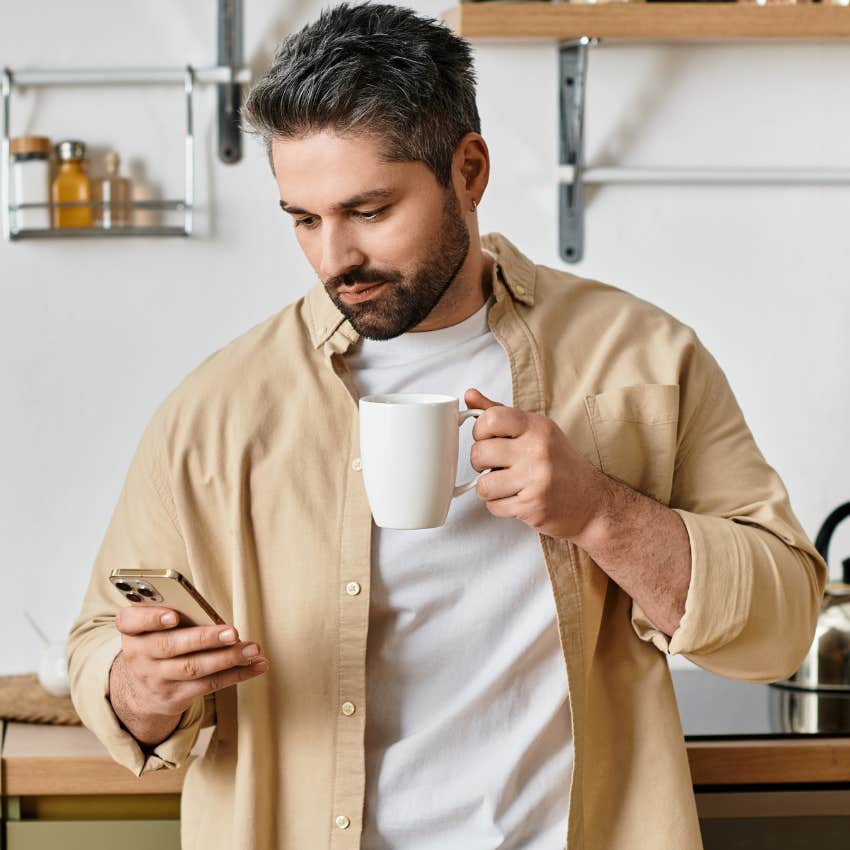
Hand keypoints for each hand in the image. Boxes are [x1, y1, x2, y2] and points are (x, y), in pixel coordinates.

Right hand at [112, 605, 268, 721]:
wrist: (140, 690)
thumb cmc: (156, 641)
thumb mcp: (151, 626)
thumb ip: (170, 613)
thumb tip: (208, 611)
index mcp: (131, 631)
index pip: (132, 621)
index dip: (152, 618)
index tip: (174, 615)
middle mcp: (140, 656)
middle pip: (171, 646)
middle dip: (204, 638)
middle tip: (233, 632)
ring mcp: (157, 679)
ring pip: (194, 668)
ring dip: (228, 658)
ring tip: (252, 649)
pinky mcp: (175, 697)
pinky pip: (209, 685)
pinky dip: (236, 674)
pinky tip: (256, 665)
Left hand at [465, 388, 608, 539]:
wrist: (593, 502)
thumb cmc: (561, 464)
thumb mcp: (536, 431)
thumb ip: (501, 414)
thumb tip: (469, 395)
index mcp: (538, 427)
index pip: (491, 418)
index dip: (480, 430)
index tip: (487, 438)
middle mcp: (537, 451)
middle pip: (480, 453)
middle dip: (481, 462)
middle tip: (496, 465)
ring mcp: (536, 480)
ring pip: (483, 484)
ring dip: (489, 487)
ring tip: (507, 483)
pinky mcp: (532, 507)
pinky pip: (493, 506)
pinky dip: (499, 505)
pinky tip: (516, 498)